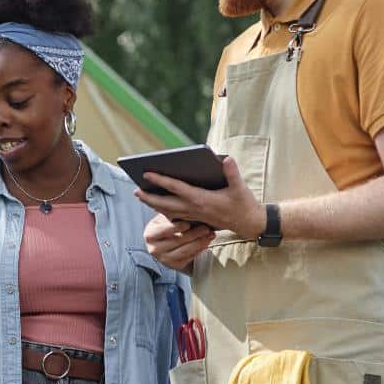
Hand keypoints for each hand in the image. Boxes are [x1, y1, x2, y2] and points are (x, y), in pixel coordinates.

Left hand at [136, 154, 263, 243]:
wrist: (248, 224)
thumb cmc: (244, 204)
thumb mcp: (240, 187)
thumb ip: (232, 173)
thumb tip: (226, 159)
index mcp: (202, 199)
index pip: (176, 188)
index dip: (160, 180)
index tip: (146, 173)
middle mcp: (194, 209)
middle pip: (166, 203)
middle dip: (149, 197)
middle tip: (135, 191)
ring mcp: (194, 215)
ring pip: (168, 211)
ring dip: (153, 204)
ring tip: (141, 197)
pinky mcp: (196, 219)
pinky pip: (174, 216)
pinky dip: (163, 211)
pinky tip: (156, 206)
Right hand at [143, 212, 215, 271]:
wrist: (166, 243)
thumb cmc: (169, 226)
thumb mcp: (166, 219)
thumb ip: (172, 214)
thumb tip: (187, 206)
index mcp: (150, 234)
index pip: (164, 230)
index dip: (176, 227)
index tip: (188, 223)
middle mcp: (154, 249)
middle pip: (177, 241)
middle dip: (194, 234)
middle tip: (206, 228)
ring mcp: (163, 259)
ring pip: (185, 251)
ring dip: (200, 242)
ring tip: (210, 235)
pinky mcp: (174, 265)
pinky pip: (189, 258)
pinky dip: (199, 250)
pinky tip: (206, 243)